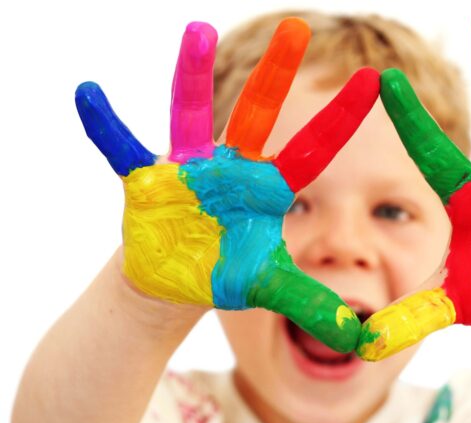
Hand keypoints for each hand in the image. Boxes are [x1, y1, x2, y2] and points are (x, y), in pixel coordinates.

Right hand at [75, 19, 379, 351]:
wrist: (174, 278)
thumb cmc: (226, 271)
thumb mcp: (269, 287)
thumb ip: (311, 304)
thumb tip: (358, 336)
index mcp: (268, 188)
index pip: (314, 150)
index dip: (342, 119)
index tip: (375, 81)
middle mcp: (232, 167)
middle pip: (259, 115)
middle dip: (277, 74)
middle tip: (298, 27)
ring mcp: (190, 169)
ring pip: (190, 113)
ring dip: (192, 76)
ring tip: (197, 32)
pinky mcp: (149, 180)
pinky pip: (123, 148)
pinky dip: (106, 125)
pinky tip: (87, 94)